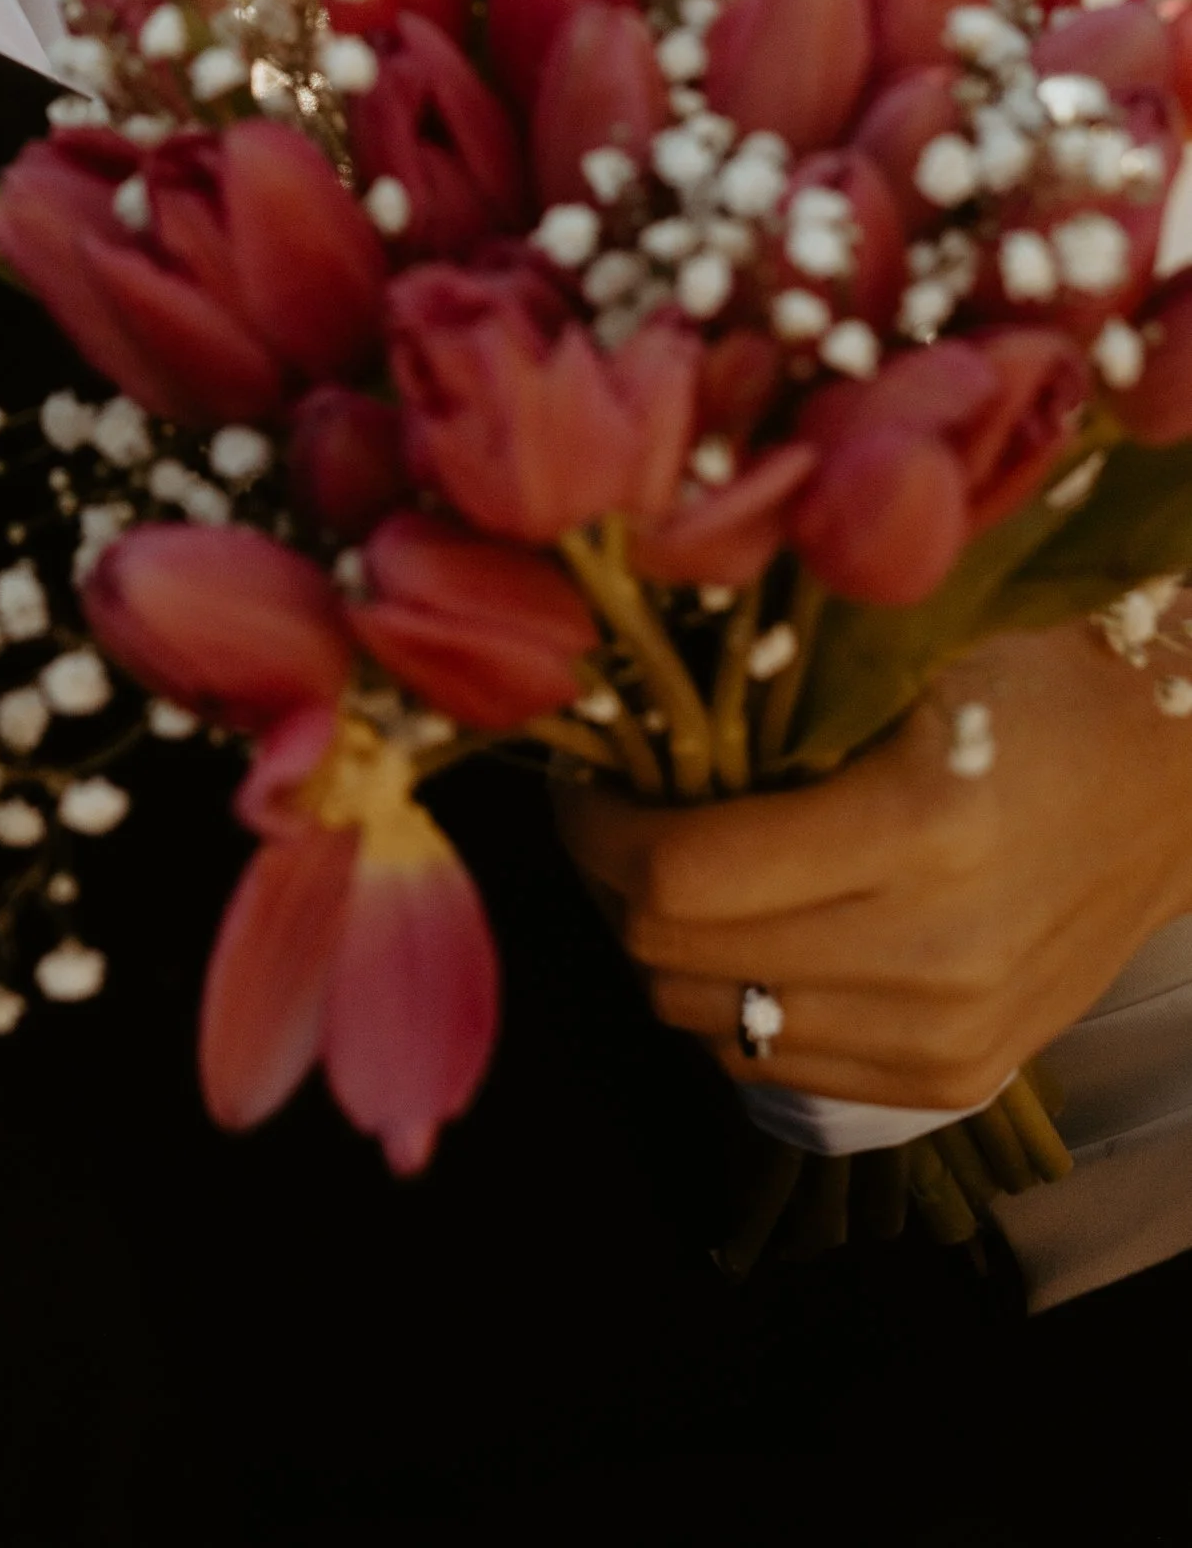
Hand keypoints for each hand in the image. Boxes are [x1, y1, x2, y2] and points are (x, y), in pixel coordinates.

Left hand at [555, 620, 1191, 1108]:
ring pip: (711, 1025)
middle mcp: (935, 952)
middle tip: (611, 813)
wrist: (1170, 774)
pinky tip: (747, 925)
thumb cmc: (1032, 675)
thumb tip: (616, 692)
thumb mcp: (907, 643)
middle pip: (676, 957)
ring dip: (665, 947)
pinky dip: (734, 1001)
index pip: (679, 874)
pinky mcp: (960, 1075)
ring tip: (674, 864)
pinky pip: (776, 1066)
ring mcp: (950, 1032)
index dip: (596, 828)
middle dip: (613, 883)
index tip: (584, 777)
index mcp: (919, 825)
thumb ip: (771, 679)